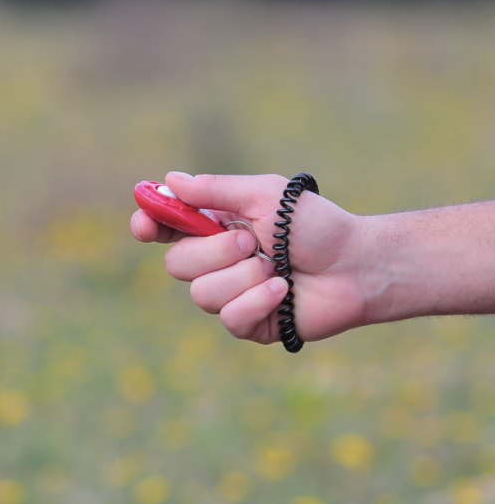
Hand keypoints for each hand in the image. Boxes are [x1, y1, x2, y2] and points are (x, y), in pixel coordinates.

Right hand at [131, 172, 368, 343]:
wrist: (358, 265)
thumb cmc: (317, 225)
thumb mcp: (266, 196)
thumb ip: (216, 190)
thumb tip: (171, 179)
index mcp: (215, 227)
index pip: (166, 228)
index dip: (149, 225)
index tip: (146, 224)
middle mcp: (216, 262)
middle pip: (176, 264)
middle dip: (213, 252)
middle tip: (251, 241)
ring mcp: (230, 295)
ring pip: (202, 294)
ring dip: (244, 276)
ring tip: (278, 268)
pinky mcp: (248, 323)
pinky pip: (230, 318)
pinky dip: (259, 300)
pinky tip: (285, 290)